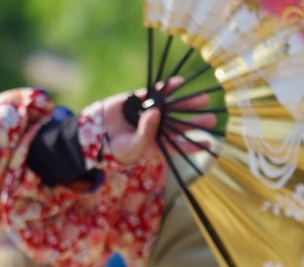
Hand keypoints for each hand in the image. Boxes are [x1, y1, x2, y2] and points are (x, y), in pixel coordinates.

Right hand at [87, 77, 214, 165]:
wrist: (92, 134)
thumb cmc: (113, 147)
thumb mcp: (132, 145)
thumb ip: (146, 131)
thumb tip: (157, 111)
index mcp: (155, 145)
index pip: (178, 146)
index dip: (193, 145)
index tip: (208, 143)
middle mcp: (155, 129)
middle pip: (179, 125)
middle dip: (195, 121)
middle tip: (211, 118)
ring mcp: (148, 113)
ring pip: (172, 108)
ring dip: (187, 103)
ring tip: (204, 99)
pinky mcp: (139, 100)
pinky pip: (156, 93)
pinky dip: (167, 88)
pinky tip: (180, 82)